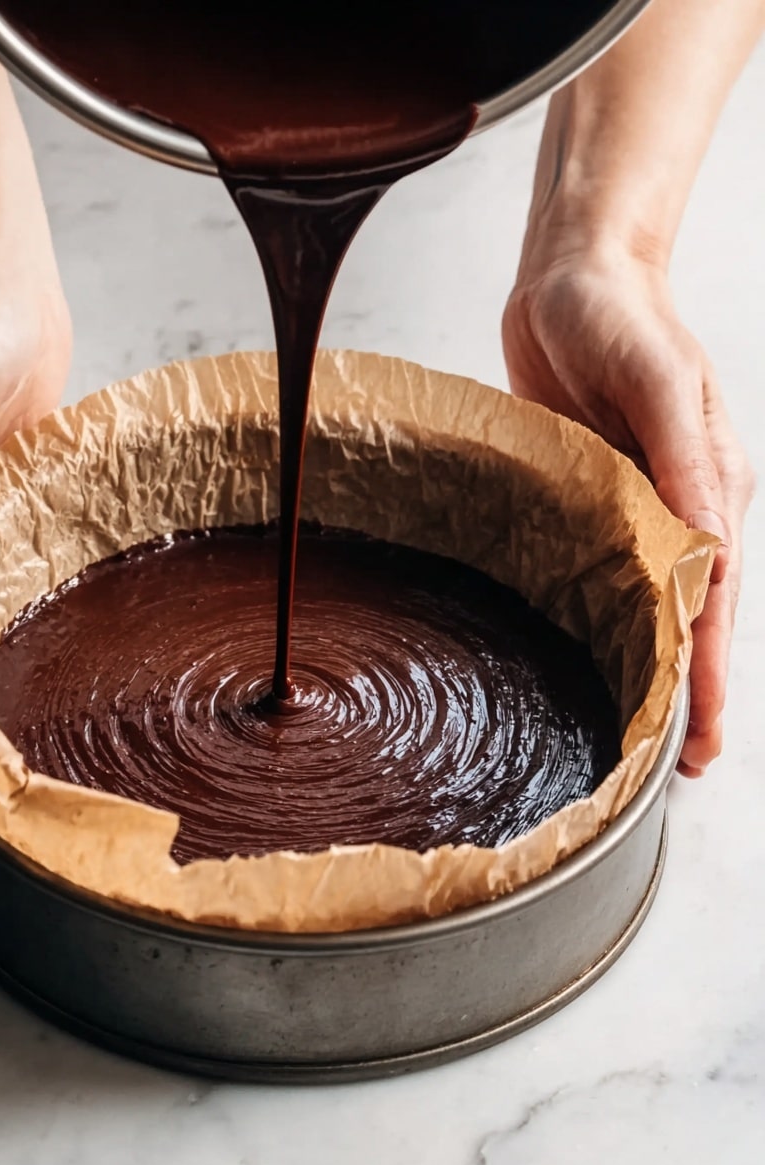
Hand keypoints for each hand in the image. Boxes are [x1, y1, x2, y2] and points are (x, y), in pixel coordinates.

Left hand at [502, 241, 753, 775]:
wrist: (571, 278)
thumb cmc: (619, 316)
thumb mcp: (657, 380)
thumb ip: (682, 460)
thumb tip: (707, 543)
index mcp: (709, 485)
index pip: (715, 599)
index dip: (711, 674)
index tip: (705, 740)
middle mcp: (679, 505)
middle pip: (691, 613)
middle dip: (691, 689)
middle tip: (679, 764)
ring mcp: (636, 503)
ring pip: (652, 600)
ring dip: (655, 663)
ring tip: (647, 729)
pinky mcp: (592, 495)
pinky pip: (604, 568)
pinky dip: (613, 618)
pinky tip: (602, 651)